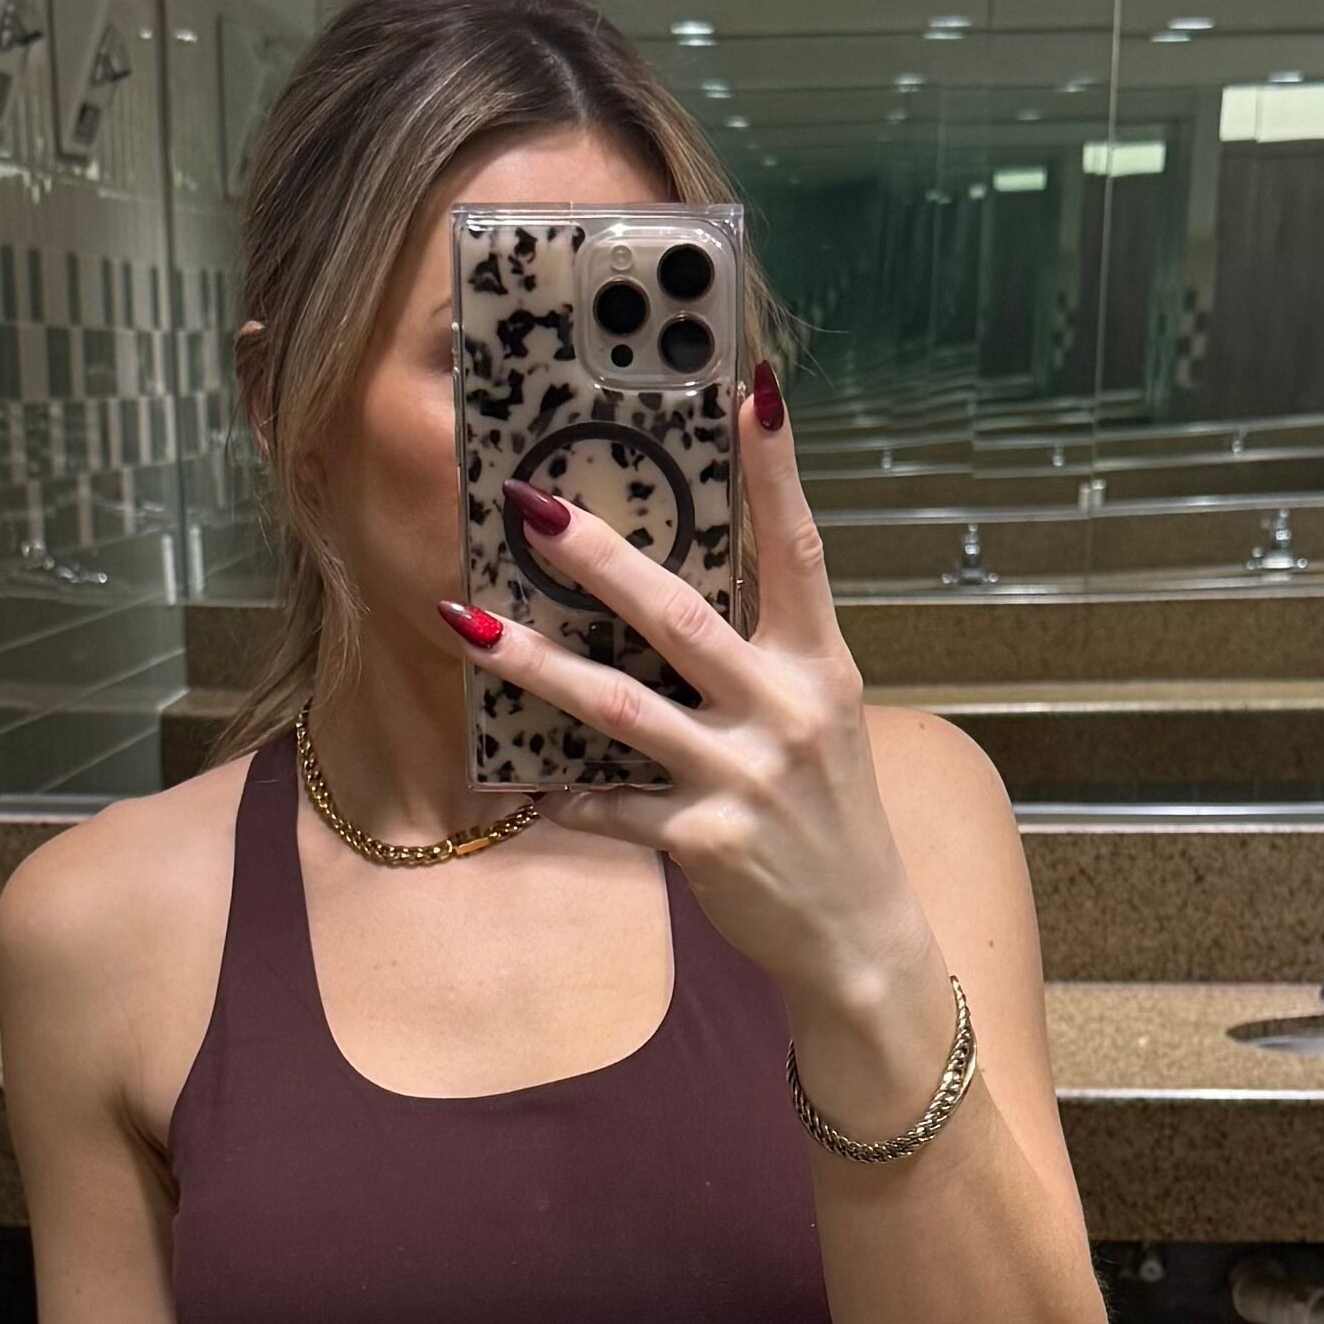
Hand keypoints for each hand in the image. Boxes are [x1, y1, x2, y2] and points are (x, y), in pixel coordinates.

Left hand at [439, 377, 946, 1084]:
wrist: (858, 936)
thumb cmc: (826, 814)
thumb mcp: (817, 718)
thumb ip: (759, 654)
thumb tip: (669, 585)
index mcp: (820, 665)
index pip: (800, 548)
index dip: (777, 470)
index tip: (753, 387)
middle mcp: (786, 710)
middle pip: (681, 618)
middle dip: (599, 559)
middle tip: (529, 505)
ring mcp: (743, 777)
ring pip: (620, 708)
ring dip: (535, 665)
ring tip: (465, 625)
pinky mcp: (704, 842)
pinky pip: (609, 807)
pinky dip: (558, 794)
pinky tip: (508, 780)